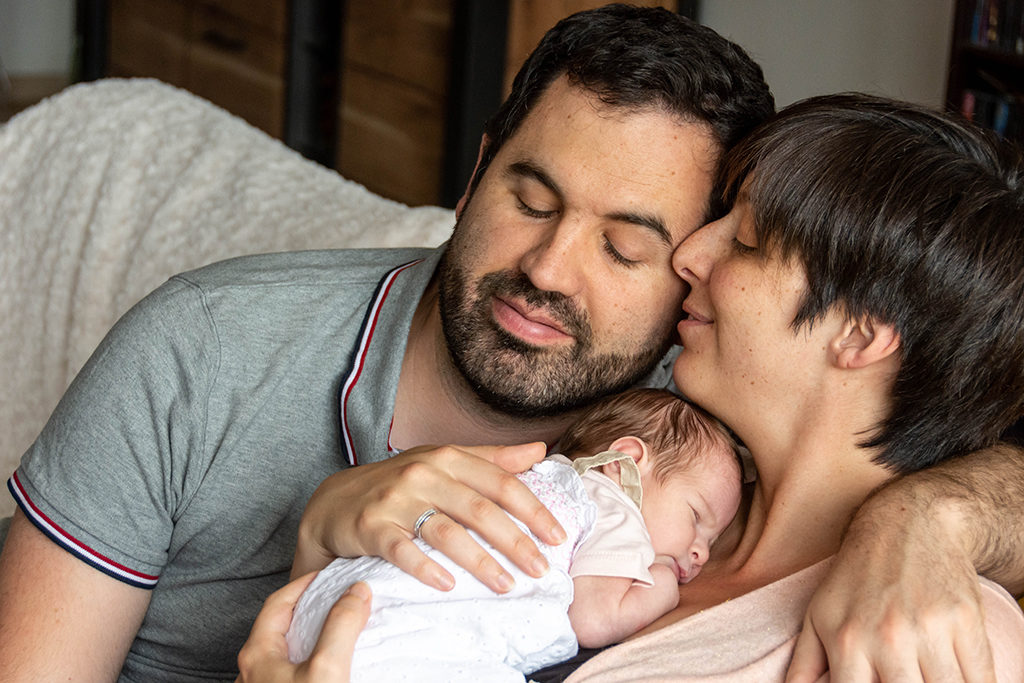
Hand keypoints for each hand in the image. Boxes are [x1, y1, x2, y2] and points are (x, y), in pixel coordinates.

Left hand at [236, 574, 370, 682]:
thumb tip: (357, 592)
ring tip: (339, 633)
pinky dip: (310, 660)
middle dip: (310, 609)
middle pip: (280, 626)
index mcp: (257, 654)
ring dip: (311, 637)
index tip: (329, 576)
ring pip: (286, 651)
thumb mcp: (326, 669)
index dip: (304, 583)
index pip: (278, 601)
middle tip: (338, 601)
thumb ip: (341, 626)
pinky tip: (330, 669)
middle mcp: (253, 671)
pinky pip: (291, 672)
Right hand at [293, 442, 566, 593]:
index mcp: (449, 457)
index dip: (533, 510)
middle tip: (540, 569)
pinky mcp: (372, 526)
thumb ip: (493, 458)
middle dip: (515, 541)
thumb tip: (540, 449)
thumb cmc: (401, 483)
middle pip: (480, 509)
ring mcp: (397, 499)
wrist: (336, 501)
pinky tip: (448, 585)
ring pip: (446, 531)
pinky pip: (402, 550)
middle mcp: (425, 473)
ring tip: (506, 585)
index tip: (558, 537)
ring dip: (481, 561)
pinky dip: (426, 568)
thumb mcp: (445, 462)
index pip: (501, 482)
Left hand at [786, 491, 995, 681]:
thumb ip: (805, 664)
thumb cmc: (857, 576)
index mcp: (847, 640)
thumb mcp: (819, 613)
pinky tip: (961, 678)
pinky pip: (981, 679)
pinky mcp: (966, 621)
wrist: (907, 524)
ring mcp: (930, 630)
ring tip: (929, 677)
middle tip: (904, 679)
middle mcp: (888, 638)